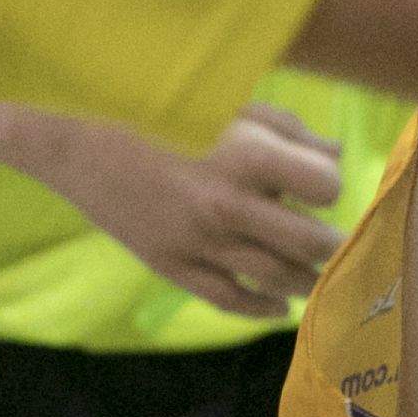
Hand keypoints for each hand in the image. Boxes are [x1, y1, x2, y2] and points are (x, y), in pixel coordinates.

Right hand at [0, 103, 348, 320]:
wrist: (81, 145)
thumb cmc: (162, 114)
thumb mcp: (231, 107)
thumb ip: (289, 131)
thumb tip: (336, 155)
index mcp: (246, 156)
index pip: (325, 187)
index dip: (329, 188)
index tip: (321, 189)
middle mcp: (228, 205)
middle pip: (310, 242)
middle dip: (330, 243)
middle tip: (334, 242)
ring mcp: (200, 242)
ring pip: (277, 278)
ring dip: (306, 280)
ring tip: (318, 277)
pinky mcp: (174, 267)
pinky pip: (230, 300)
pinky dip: (262, 309)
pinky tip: (279, 307)